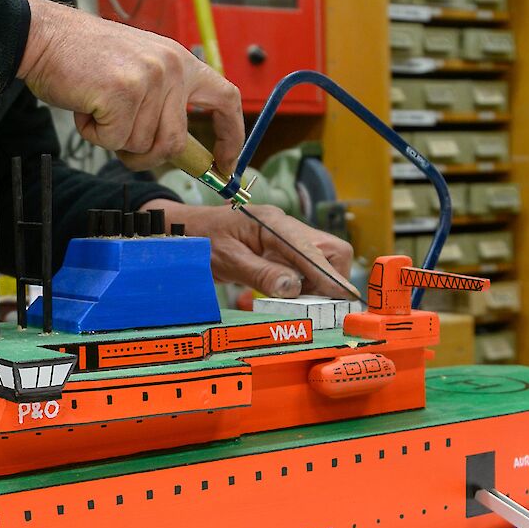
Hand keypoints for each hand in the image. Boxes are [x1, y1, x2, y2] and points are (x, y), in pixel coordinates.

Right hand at [17, 0, 242, 176]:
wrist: (45, 37)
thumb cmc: (84, 59)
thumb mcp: (139, 70)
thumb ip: (163, 101)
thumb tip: (178, 148)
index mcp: (180, 60)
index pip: (226, 99)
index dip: (231, 136)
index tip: (227, 163)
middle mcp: (171, 67)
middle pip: (175, 141)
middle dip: (147, 155)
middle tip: (120, 141)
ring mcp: (149, 80)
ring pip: (142, 145)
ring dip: (114, 139)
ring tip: (98, 107)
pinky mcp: (122, 94)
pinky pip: (115, 141)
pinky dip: (94, 134)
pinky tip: (85, 107)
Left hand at [143, 199, 355, 298]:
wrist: (185, 230)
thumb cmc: (201, 241)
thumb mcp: (227, 260)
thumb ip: (260, 273)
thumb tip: (293, 289)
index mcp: (272, 223)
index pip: (311, 250)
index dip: (329, 276)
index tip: (343, 298)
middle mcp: (285, 225)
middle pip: (331, 249)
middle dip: (332, 278)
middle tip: (314, 304)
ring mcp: (286, 235)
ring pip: (324, 258)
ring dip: (320, 282)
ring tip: (298, 302)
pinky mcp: (283, 247)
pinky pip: (308, 264)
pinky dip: (307, 282)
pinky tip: (289, 294)